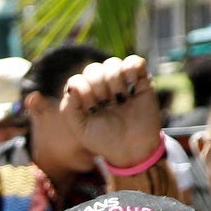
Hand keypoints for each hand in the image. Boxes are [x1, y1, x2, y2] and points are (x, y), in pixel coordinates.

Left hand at [62, 55, 164, 172]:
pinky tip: (131, 87)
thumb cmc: (103, 140)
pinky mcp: (141, 80)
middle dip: (97, 86)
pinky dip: (131, 69)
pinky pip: (135, 61)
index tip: (92, 109)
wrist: (131, 149)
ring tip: (120, 98)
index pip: (77, 79)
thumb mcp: (80, 129)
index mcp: (84, 95)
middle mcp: (101, 86)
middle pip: (93, 69)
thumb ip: (69, 108)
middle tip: (106, 103)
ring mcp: (121, 82)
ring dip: (114, 80)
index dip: (83, 91)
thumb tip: (73, 86)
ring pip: (112, 63)